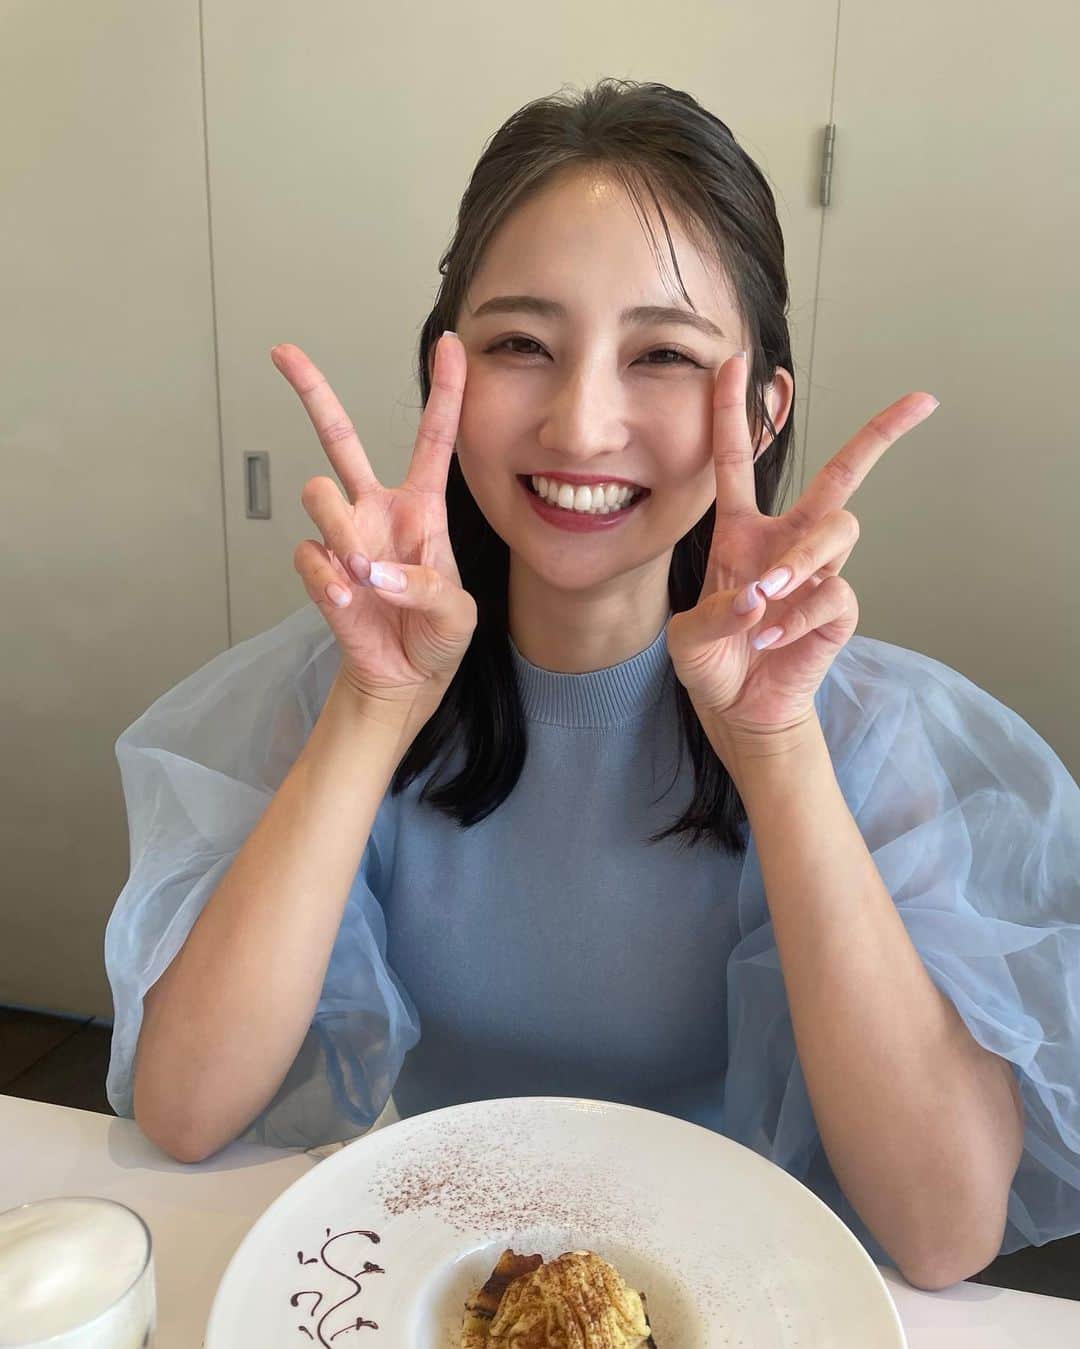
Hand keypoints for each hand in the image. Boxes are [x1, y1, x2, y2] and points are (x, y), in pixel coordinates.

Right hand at [272, 332, 476, 723]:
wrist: (404, 680)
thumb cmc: (438, 636)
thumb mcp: (459, 614)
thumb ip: (427, 588)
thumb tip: (371, 572)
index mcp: (423, 508)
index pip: (435, 438)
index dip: (446, 390)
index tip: (449, 342)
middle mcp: (377, 510)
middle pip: (339, 436)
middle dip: (312, 391)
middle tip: (283, 352)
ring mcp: (344, 537)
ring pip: (317, 495)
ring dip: (342, 535)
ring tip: (367, 580)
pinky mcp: (319, 568)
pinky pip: (308, 555)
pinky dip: (328, 583)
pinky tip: (349, 604)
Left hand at [666, 352, 938, 760]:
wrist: (737, 710)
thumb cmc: (711, 663)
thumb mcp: (689, 638)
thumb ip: (716, 614)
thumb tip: (760, 596)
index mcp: (741, 534)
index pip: (736, 462)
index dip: (731, 412)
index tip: (736, 362)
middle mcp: (786, 543)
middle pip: (842, 475)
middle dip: (880, 434)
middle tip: (919, 402)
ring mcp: (817, 574)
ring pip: (838, 531)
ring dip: (803, 559)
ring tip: (768, 596)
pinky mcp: (837, 610)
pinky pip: (832, 594)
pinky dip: (796, 617)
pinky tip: (770, 640)